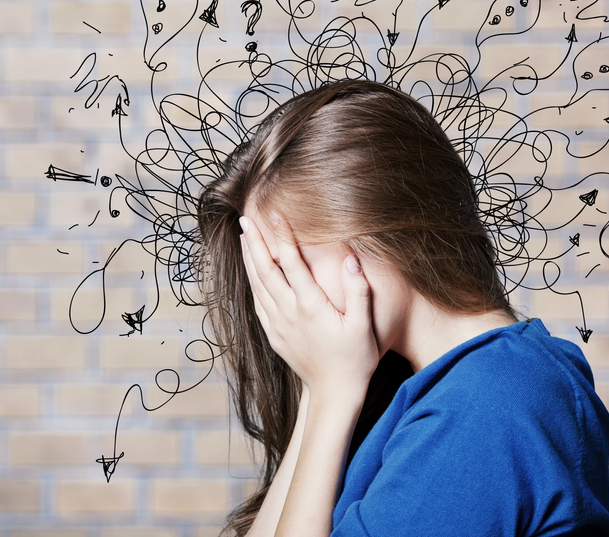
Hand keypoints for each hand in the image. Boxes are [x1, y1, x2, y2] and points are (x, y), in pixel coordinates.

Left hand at [239, 214, 377, 402]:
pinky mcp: (274, 335)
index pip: (292, 263)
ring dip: (249, 260)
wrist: (334, 394)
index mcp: (311, 306)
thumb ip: (358, 291)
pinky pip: (258, 303)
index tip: (274, 214)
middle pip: (266, 270)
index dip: (282, 236)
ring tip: (244, 238)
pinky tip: (251, 273)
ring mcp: (278, 325)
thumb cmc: (355, 360)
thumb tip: (350, 258)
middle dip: (255, 242)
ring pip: (257, 285)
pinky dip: (251, 283)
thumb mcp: (364, 326)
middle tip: (245, 219)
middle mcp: (289, 313)